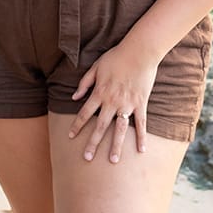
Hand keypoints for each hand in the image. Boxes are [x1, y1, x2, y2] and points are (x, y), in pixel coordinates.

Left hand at [67, 42, 156, 162]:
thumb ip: (84, 83)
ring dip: (116, 145)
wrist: (138, 52)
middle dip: (93, 143)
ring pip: (120, 129)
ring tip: (113, 160)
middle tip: (87, 158)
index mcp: (100, 92)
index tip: (70, 136)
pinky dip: (141, 137)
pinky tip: (141, 150)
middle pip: (100, 126)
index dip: (77, 125)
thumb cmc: (116, 57)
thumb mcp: (96, 67)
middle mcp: (112, 101)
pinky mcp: (140, 104)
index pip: (85, 113)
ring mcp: (127, 104)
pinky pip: (141, 123)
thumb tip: (73, 97)